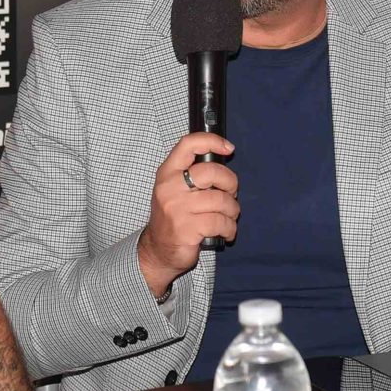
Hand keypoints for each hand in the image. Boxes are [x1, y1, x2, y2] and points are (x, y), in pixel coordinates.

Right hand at [135, 133, 238, 299]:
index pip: (188, 145)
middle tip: (230, 194)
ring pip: (220, 200)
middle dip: (230, 183)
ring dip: (232, 210)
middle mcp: (169, 187)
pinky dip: (230, 228)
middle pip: (211, 172)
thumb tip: (223, 156)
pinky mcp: (187, 229)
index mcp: (167, 173)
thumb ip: (193, 172)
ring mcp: (177, 208)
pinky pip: (221, 222)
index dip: (211, 141)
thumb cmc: (173, 216)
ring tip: (228, 217)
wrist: (158, 250)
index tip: (228, 148)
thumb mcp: (175, 189)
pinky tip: (226, 232)